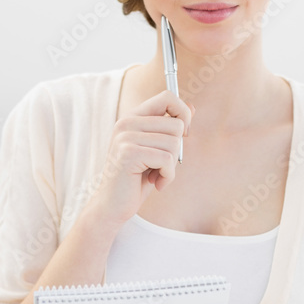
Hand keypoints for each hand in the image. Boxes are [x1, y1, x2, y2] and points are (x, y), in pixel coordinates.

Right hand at [90, 90, 194, 227]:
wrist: (112, 205)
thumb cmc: (136, 179)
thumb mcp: (156, 150)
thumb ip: (169, 129)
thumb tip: (192, 107)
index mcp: (133, 118)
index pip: (167, 97)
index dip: (183, 114)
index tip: (182, 135)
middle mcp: (127, 123)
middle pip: (176, 125)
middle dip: (177, 150)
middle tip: (161, 165)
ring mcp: (126, 137)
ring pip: (174, 143)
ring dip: (171, 166)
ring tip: (156, 175)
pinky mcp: (128, 153)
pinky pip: (167, 159)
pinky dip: (168, 176)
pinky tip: (156, 183)